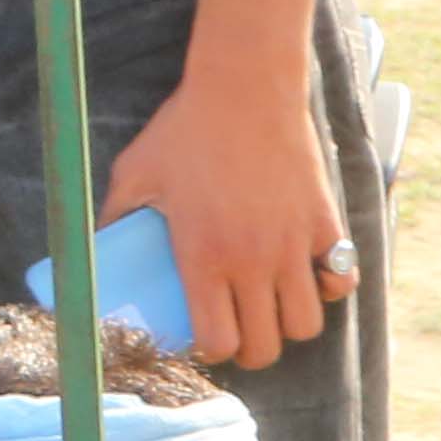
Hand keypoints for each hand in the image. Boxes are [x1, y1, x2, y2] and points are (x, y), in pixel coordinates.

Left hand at [96, 56, 346, 371]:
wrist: (244, 90)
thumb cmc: (186, 129)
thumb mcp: (136, 171)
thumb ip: (117, 214)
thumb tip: (100, 243)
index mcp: (204, 257)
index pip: (218, 342)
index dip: (211, 351)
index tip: (206, 339)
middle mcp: (252, 262)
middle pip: (265, 348)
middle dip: (250, 350)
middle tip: (240, 331)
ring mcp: (292, 247)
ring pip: (305, 325)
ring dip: (288, 324)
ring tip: (273, 306)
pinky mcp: (324, 226)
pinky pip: (339, 281)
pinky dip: (328, 287)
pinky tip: (309, 273)